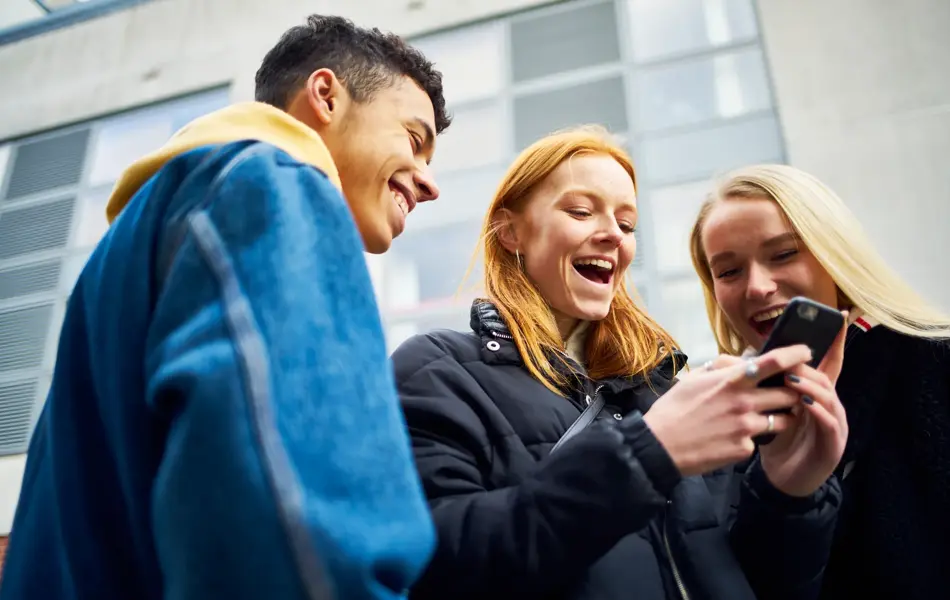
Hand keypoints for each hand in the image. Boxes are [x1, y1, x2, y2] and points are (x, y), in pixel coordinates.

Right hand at [643, 345, 811, 476]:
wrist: (660, 446)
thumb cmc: (673, 409)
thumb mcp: (693, 379)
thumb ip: (721, 368)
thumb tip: (741, 361)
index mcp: (731, 381)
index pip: (773, 362)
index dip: (795, 354)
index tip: (806, 352)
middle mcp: (744, 402)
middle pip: (789, 393)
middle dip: (793, 392)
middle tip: (788, 393)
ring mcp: (746, 427)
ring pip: (783, 420)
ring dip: (781, 417)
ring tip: (768, 417)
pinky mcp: (745, 449)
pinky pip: (760, 441)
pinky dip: (753, 438)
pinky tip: (734, 438)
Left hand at [758, 316, 849, 496]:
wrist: (782, 480)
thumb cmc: (777, 441)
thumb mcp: (771, 409)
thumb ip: (767, 386)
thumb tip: (747, 358)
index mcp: (816, 396)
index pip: (827, 364)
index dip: (834, 342)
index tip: (837, 318)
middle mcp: (829, 406)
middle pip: (825, 377)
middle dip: (809, 365)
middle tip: (792, 356)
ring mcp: (834, 425)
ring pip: (829, 397)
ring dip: (812, 386)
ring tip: (794, 378)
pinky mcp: (833, 445)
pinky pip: (829, 423)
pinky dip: (818, 411)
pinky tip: (805, 404)